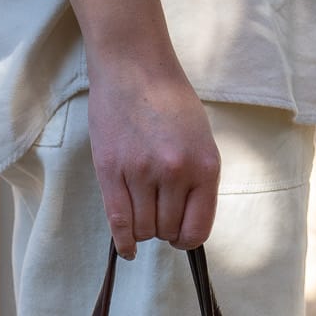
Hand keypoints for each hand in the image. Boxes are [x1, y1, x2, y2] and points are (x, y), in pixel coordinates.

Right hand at [85, 51, 220, 260]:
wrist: (134, 67)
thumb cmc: (170, 100)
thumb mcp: (200, 139)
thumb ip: (197, 180)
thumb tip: (187, 222)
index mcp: (205, 167)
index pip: (197, 229)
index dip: (187, 240)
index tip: (180, 237)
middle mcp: (175, 173)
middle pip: (167, 230)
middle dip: (163, 230)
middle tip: (158, 216)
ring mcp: (141, 172)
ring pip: (143, 228)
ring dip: (143, 230)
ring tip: (142, 215)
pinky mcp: (111, 170)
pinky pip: (118, 220)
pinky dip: (123, 241)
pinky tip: (127, 248)